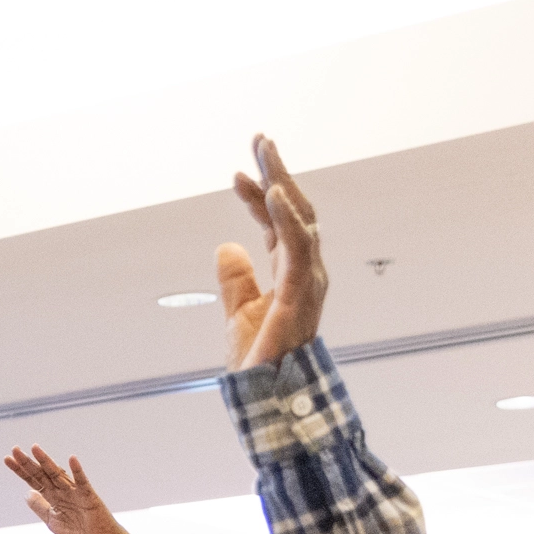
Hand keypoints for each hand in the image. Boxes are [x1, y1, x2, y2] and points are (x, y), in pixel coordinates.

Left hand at [3, 446, 135, 533]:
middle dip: (28, 462)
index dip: (21, 470)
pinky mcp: (89, 496)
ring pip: (58, 474)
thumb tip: (26, 493)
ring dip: (46, 461)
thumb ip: (40, 507)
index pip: (34, 480)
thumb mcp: (52, 521)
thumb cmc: (77, 531)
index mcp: (52, 496)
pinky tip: (72, 459)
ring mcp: (75, 492)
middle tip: (15, 449)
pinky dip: (77, 471)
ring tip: (35, 449)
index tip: (7, 459)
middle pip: (42, 473)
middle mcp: (62, 490)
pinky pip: (82, 482)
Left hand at [219, 134, 326, 370]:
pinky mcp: (301, 291)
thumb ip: (236, 279)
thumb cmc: (262, 359)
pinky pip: (298, 245)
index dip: (260, 196)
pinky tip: (273, 191)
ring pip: (300, 218)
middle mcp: (305, 269)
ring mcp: (308, 278)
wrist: (267, 394)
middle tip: (260, 140)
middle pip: (294, 210)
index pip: (278, 223)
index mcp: (290, 271)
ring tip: (266, 154)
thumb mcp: (240, 311)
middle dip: (278, 172)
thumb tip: (226, 248)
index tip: (237, 174)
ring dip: (282, 182)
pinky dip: (286, 216)